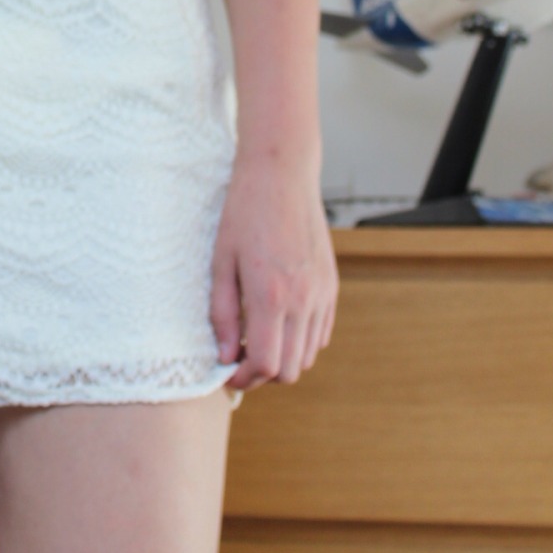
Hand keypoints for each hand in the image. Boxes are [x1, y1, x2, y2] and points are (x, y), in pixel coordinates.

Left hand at [209, 146, 338, 393]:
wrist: (282, 174)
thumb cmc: (244, 213)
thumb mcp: (221, 261)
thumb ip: (222, 313)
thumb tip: (224, 356)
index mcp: (271, 296)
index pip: (265, 365)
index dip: (244, 378)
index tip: (227, 372)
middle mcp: (303, 301)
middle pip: (290, 370)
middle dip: (262, 373)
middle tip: (238, 358)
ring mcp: (322, 294)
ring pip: (308, 355)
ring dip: (282, 357)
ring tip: (256, 338)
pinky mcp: (331, 285)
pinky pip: (321, 332)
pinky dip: (301, 340)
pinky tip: (278, 322)